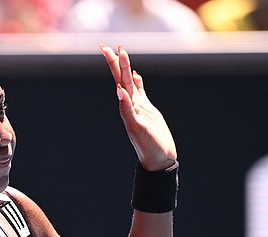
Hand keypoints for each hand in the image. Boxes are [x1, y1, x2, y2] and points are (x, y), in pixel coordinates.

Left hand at [101, 45, 176, 170]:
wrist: (158, 159)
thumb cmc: (149, 146)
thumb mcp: (137, 128)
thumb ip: (127, 110)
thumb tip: (119, 92)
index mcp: (126, 107)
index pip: (118, 81)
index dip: (114, 66)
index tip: (108, 51)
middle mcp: (130, 105)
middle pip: (122, 79)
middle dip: (116, 63)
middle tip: (108, 47)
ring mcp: (139, 107)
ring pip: (130, 83)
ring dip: (126, 68)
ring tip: (122, 53)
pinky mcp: (147, 111)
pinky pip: (140, 92)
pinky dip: (137, 82)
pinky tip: (135, 75)